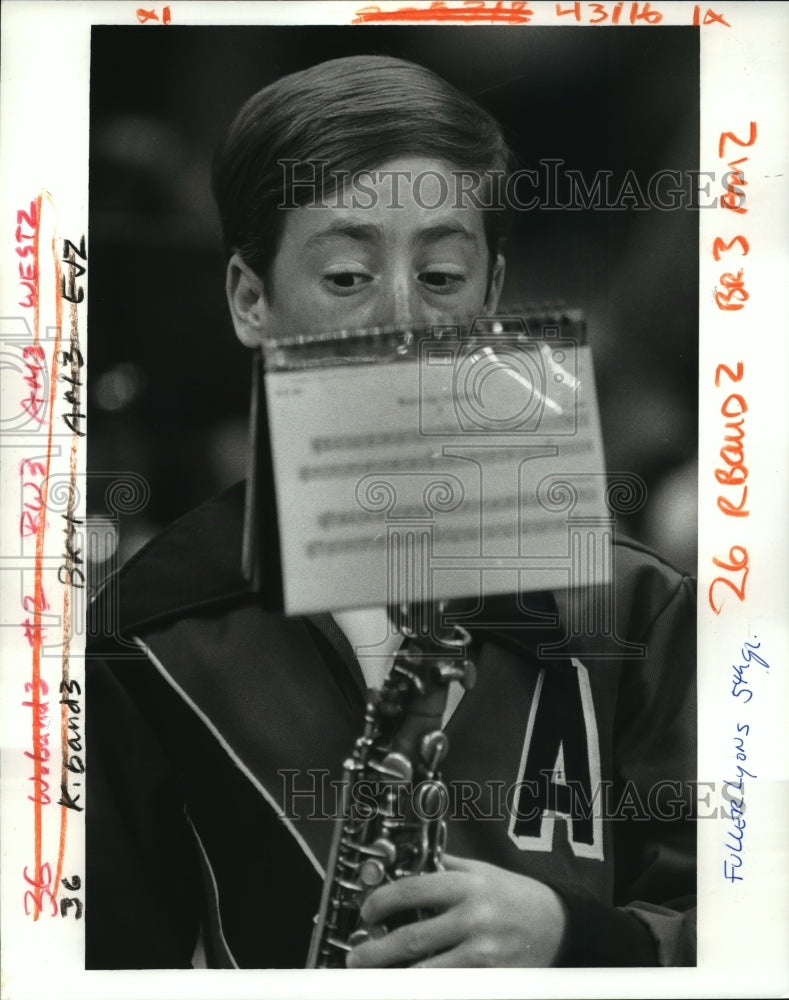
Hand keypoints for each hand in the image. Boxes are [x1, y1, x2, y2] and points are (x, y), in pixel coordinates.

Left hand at [345, 854, 566, 967]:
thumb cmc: (517, 895)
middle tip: (356, 957)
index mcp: (467, 885)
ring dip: (395, 978)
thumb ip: (446, 868)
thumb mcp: (482, 871)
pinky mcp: (492, 979)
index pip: (413, 890)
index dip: (382, 901)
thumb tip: (409, 864)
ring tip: (375, 978)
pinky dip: (427, 987)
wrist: (559, 924)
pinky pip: (451, 986)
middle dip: (376, 951)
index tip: (367, 910)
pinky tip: (412, 985)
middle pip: (412, 938)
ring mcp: (483, 953)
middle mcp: (473, 918)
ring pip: (427, 972)